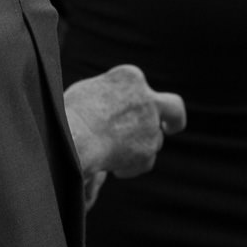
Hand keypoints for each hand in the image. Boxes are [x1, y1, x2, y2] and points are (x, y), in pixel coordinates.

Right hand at [65, 64, 186, 178]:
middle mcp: (147, 98)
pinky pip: (147, 161)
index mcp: (130, 76)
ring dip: (139, 147)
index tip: (121, 112)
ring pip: (155, 139)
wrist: (76, 137)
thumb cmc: (72, 113)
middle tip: (170, 127)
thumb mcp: (89, 90)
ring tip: (111, 153)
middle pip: (174, 108)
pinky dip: (133, 166)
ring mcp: (151, 124)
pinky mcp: (149, 149)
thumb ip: (110, 94)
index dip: (130, 102)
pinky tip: (117, 170)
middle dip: (175, 119)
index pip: (138, 87)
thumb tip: (116, 105)